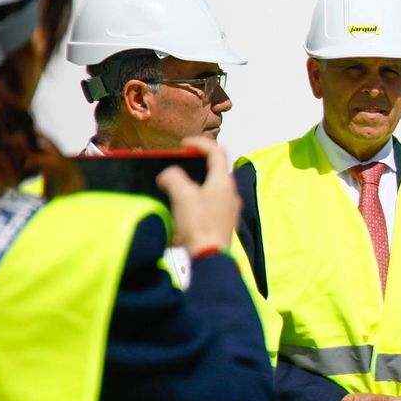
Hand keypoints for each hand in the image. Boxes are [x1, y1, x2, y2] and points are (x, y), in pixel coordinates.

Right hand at [157, 137, 238, 255]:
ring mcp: (230, 208)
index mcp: (223, 182)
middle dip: (196, 165)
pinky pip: (212, 204)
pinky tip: (184, 211)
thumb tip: (169, 175)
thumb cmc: (199, 225)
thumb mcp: (182, 196)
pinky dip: (198, 200)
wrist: (211, 257)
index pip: (217, 151)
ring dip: (195, 184)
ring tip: (176, 191)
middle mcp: (231, 193)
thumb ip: (173, 178)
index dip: (200, 143)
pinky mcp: (225, 222)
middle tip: (178, 168)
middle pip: (215, 170)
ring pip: (213, 188)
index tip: (183, 145)